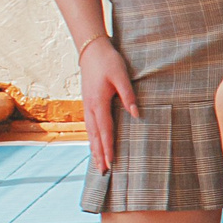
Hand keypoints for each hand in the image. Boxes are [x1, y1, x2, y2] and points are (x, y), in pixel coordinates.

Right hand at [79, 36, 138, 175]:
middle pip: (95, 136)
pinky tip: (95, 145)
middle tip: (103, 172)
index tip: (110, 162)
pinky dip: (92, 138)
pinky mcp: (88, 103)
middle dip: (99, 155)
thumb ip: (128, 95)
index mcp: (98, 103)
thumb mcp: (121, 75)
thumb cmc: (108, 61)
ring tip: (97, 165)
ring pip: (91, 133)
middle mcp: (90, 107)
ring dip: (94, 149)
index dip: (108, 148)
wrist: (91, 50)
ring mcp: (87, 106)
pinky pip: (90, 126)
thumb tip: (136, 114)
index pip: (105, 130)